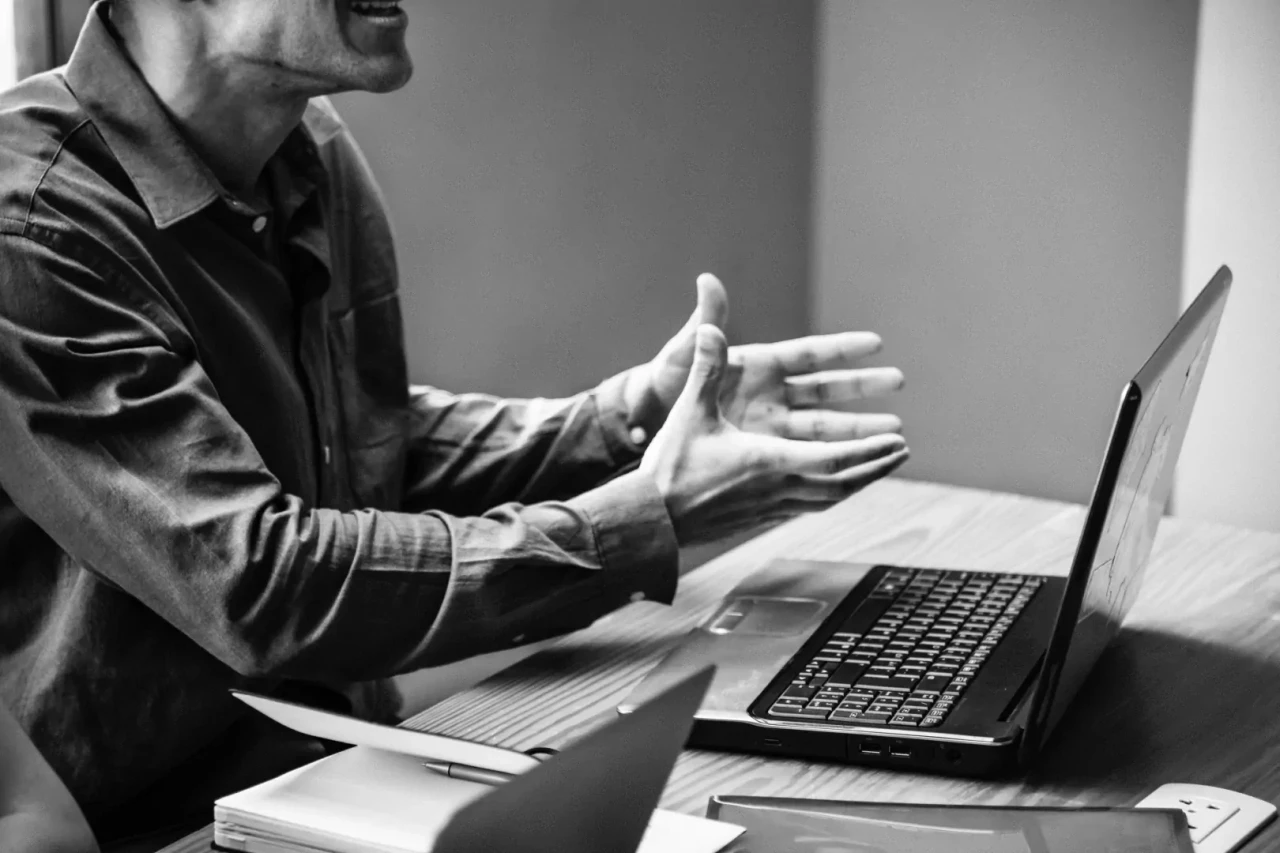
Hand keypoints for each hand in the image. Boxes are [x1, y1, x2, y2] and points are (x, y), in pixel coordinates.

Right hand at [640, 323, 909, 545]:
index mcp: (768, 460)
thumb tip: (712, 328)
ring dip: (858, 482)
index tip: (896, 442)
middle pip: (841, 481)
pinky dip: (831, 495)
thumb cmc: (669, 467)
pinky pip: (808, 508)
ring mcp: (770, 506)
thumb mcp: (689, 412)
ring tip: (879, 469)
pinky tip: (834, 490)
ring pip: (828, 498)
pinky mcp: (759, 518)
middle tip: (901, 451)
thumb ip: (706, 368)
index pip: (833, 458)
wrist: (650, 521)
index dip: (868, 451)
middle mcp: (776, 486)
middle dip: (875, 466)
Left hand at [642, 273, 905, 442]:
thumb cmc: (661, 382)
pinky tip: (861, 467)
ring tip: (895, 437)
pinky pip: (806, 456)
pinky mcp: (764, 452)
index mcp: (759, 365)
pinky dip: (833, 460)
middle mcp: (771, 394)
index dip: (841, 349)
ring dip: (858, 430)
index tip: (876, 343)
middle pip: (827, 390)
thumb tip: (707, 279)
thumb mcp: (683, 354)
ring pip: (824, 428)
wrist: (643, 423)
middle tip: (899, 382)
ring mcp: (770, 424)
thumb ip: (704, 324)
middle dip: (863, 388)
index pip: (809, 354)